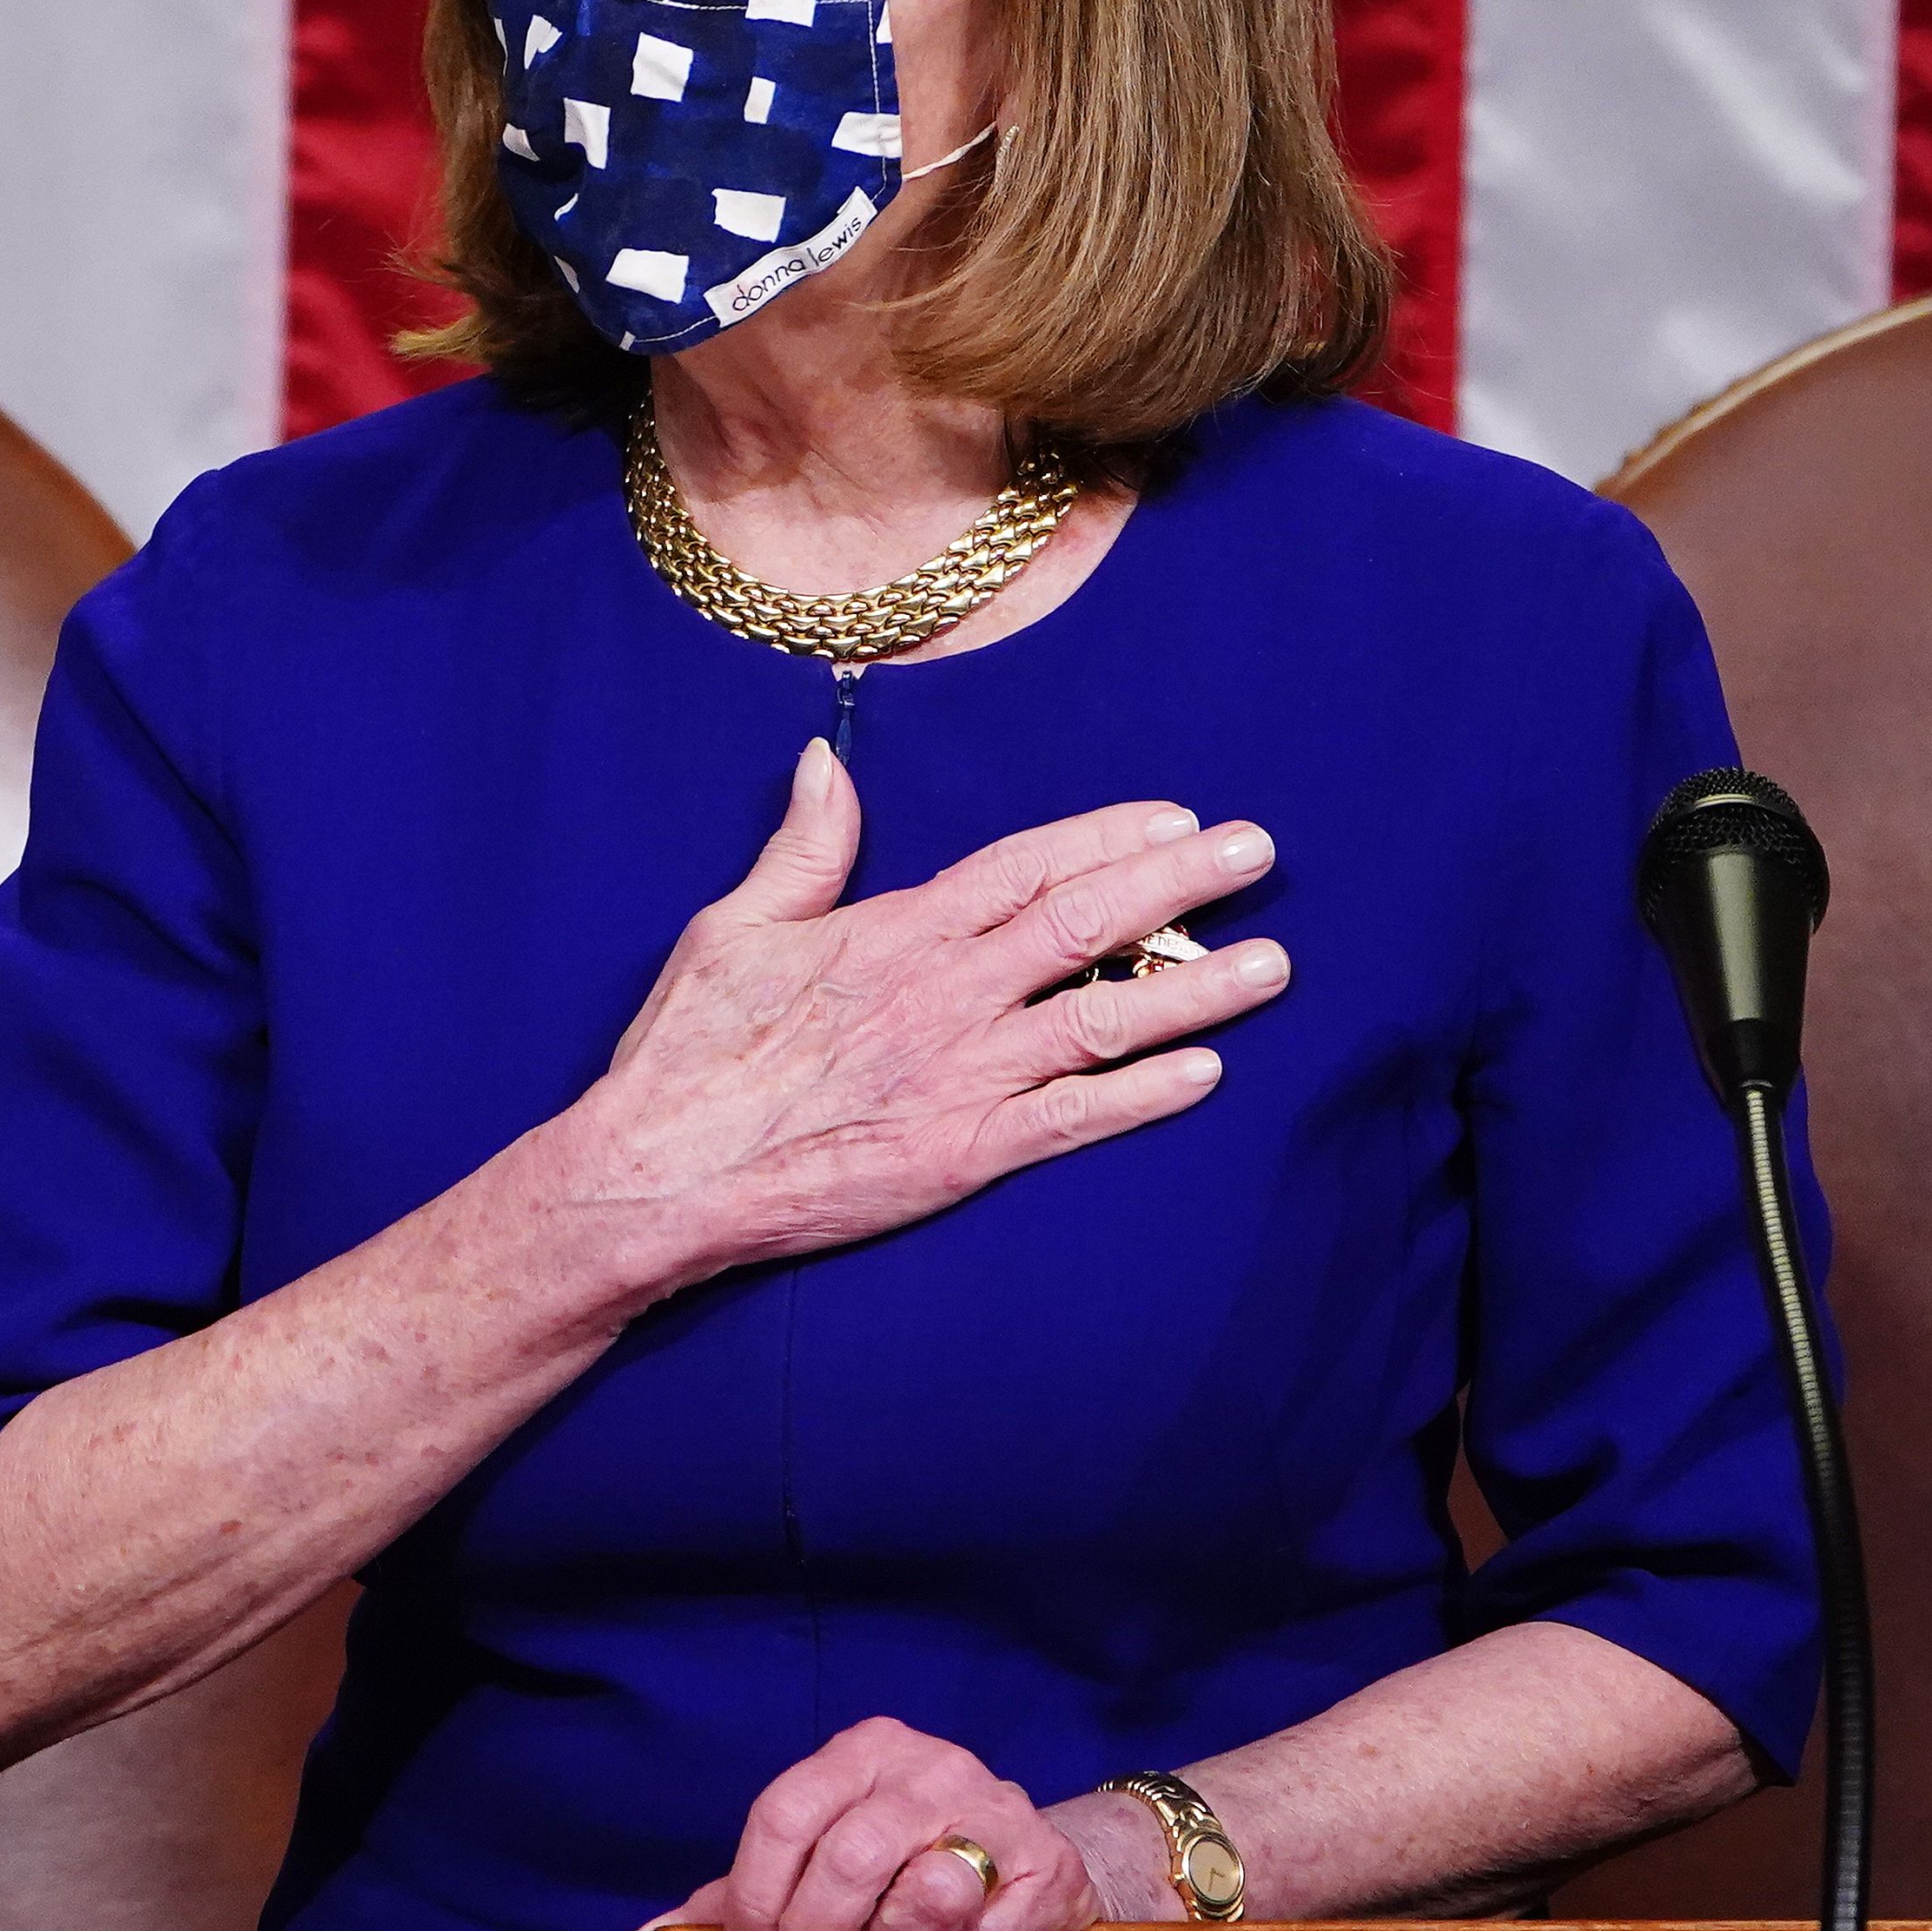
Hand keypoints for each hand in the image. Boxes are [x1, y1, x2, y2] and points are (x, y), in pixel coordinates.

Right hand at [523, 742, 1287, 1299]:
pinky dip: (1141, 1096)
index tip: (1174, 816)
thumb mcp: (735, 926)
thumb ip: (802, 848)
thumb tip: (828, 759)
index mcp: (895, 931)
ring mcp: (961, 1076)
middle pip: (1083, 922)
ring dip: (1192, 989)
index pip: (1022, 867)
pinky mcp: (962, 1154)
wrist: (661, 1171)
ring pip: (1100, 1019)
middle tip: (1255, 853)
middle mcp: (945, 994)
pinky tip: (1204, 1075)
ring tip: (1270, 967)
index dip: (1105, 837)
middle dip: (1179, 885)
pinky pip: (1073, 1120)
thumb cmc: (689, 1051)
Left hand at [653, 1719, 1105, 1930]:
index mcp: (861, 1751)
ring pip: (923, 1896)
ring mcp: (997, 1811)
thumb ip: (732, 1900)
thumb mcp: (817, 1858)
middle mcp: (929, 1766)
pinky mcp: (1046, 1869)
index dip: (755, 1897)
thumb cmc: (901, 1862)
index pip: (784, 1813)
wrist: (1028, 1860)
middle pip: (849, 1859)